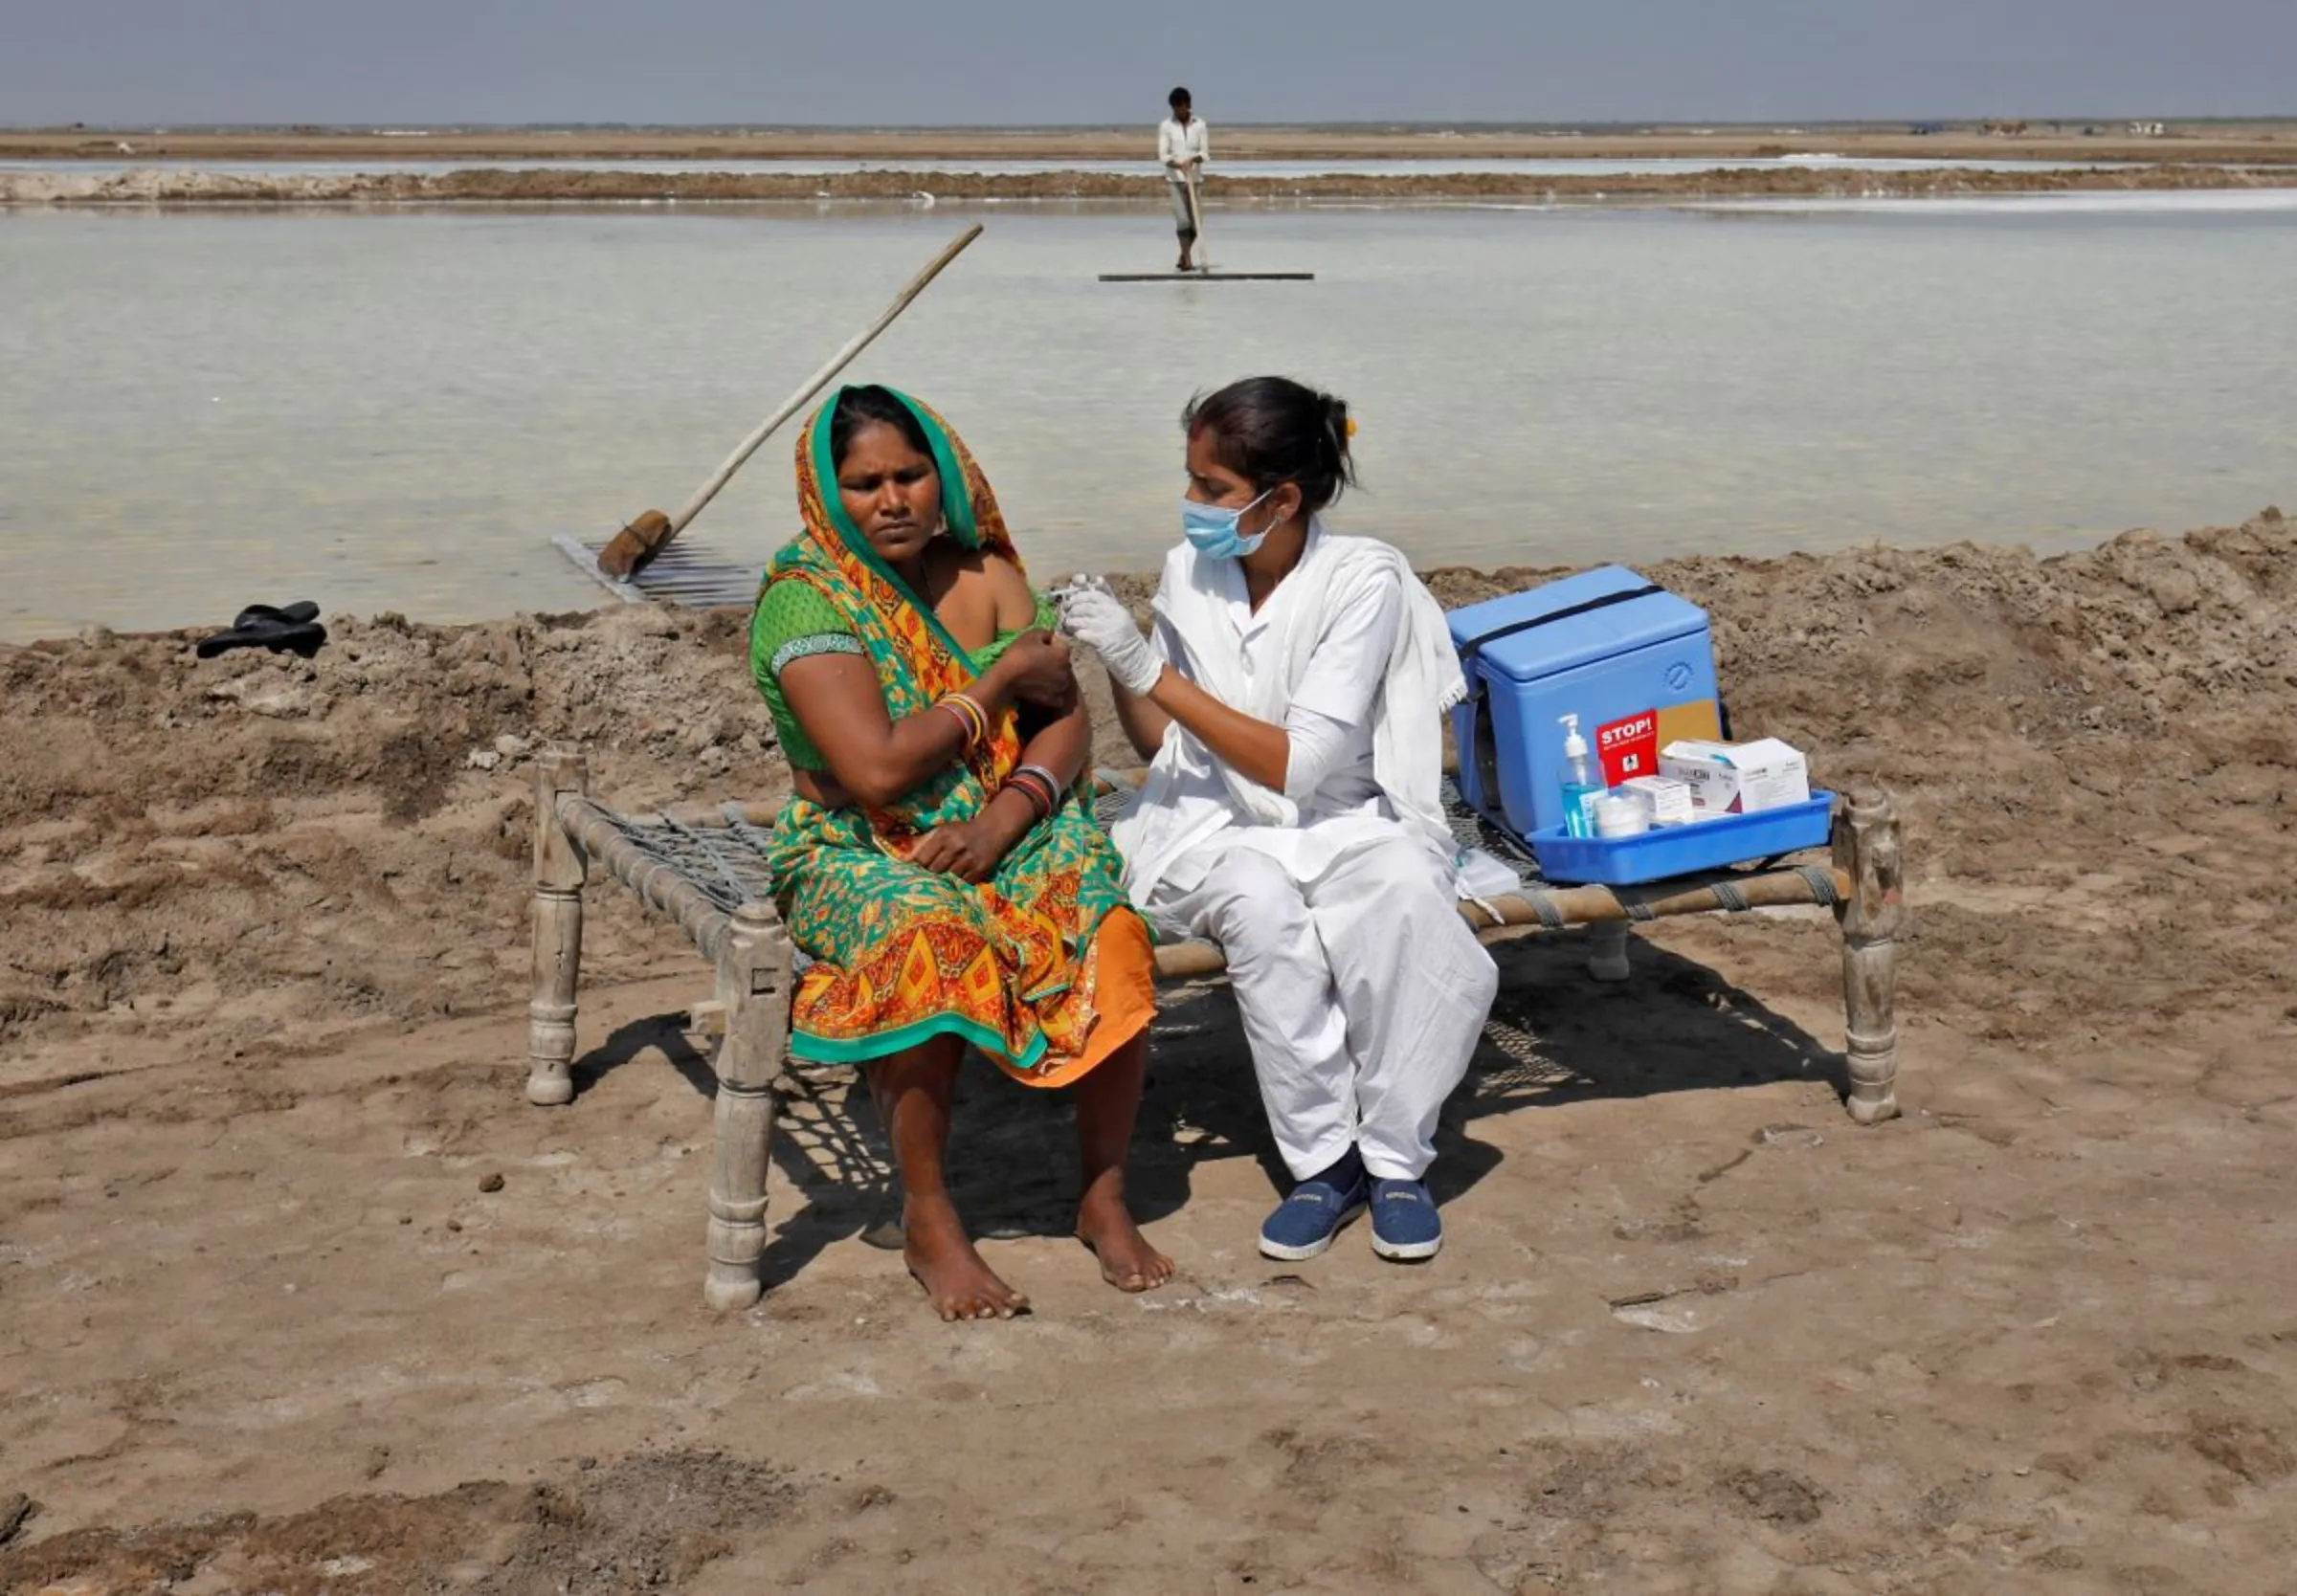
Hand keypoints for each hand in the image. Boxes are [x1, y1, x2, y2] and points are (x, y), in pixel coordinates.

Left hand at [909, 814, 1013, 882]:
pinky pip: (964, 882)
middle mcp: (956, 847)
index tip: (923, 866)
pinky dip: (961, 881)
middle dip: (933, 872)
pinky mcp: (980, 868)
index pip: (923, 858)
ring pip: (949, 878)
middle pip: (934, 870)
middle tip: (936, 871)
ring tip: (950, 872)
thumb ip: (924, 843)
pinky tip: (963, 874)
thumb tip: (904, 860)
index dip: (921, 864)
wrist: (992, 829)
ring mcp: (969, 859)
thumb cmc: (963, 831)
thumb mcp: (943, 830)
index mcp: (944, 835)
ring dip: (948, 878)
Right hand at [992, 628, 1077, 710]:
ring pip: (1061, 679)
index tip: (1037, 647)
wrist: (1007, 678)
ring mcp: (1061, 687)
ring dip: (1054, 676)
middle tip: (1038, 661)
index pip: (1060, 644)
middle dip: (1054, 660)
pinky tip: (1041, 689)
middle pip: (1062, 662)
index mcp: (1063, 654)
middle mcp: (1067, 671)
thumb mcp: (1031, 635)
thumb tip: (1051, 637)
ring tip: (1039, 676)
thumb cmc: (1018, 654)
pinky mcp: (1054, 700)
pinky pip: (1057, 695)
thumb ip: (1045, 633)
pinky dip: (1052, 693)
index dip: (1049, 644)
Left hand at [1056, 581, 1161, 695]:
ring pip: (1081, 619)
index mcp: (1117, 607)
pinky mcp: (1103, 642)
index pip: (1095, 594)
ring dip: (1071, 621)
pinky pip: (1082, 634)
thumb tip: (1094, 581)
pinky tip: (1076, 635)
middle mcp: (1113, 615)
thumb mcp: (1119, 616)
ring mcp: (1108, 628)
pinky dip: (1076, 633)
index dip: (1080, 594)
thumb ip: (1106, 601)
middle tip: (1065, 611)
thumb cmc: (1124, 638)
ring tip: (1069, 623)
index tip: (1071, 597)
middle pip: (1086, 605)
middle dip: (1072, 607)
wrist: (1135, 660)